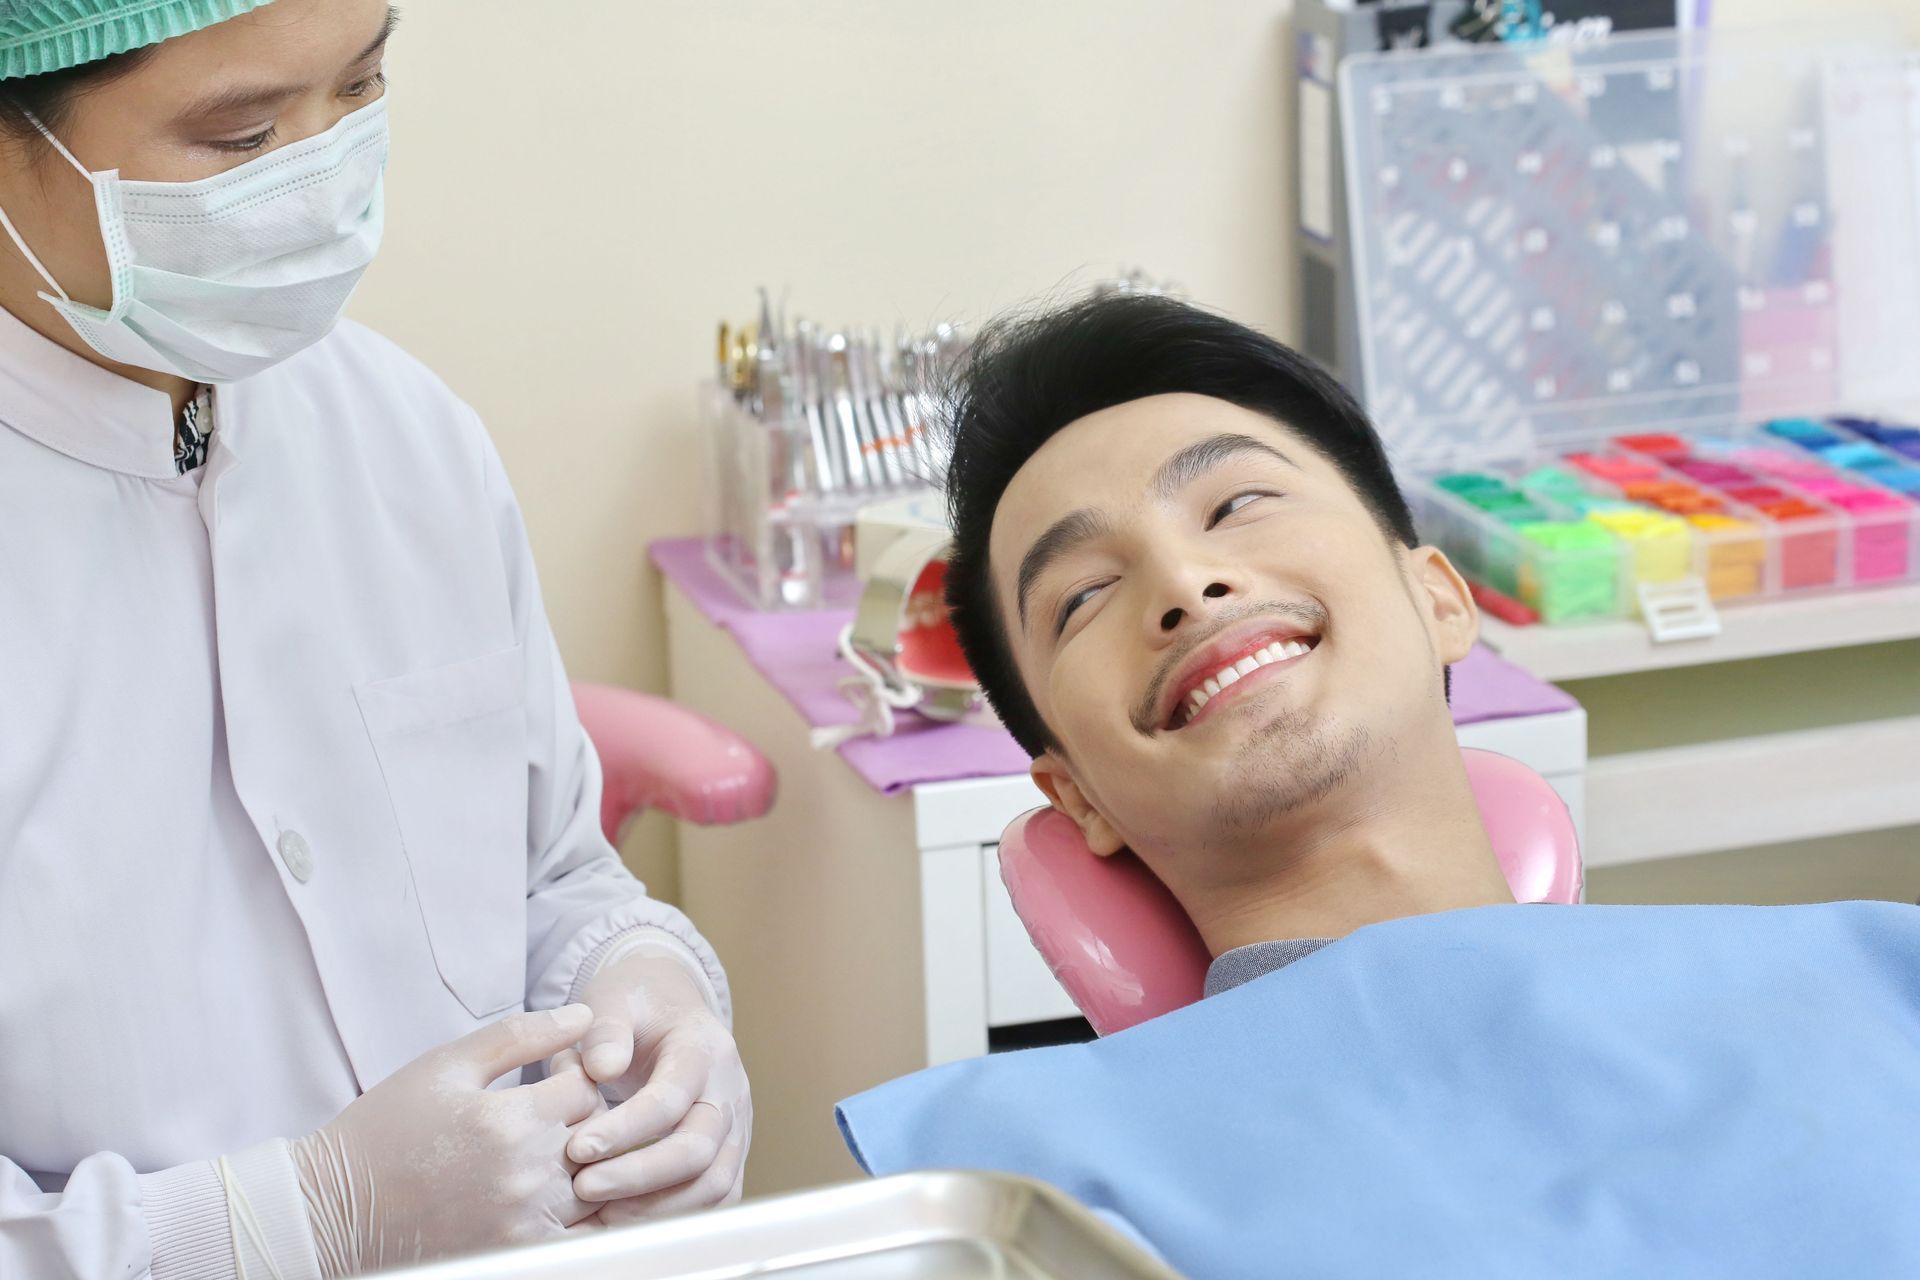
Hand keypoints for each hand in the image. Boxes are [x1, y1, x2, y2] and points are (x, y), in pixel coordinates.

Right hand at [290, 1005, 603, 1275]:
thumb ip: (521, 1036)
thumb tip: (583, 1015)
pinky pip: (583, 1236)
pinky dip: (584, 1215)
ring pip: (597, 1185)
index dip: (577, 1075)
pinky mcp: (517, 1253)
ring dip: (588, 1165)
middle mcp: (524, 1173)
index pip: (588, 1087)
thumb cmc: (387, 1127)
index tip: (553, 1079)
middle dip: (587, 1117)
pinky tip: (557, 1195)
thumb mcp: (447, 1066)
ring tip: (551, 1151)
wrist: (335, 1205)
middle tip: (556, 1114)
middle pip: (599, 1135)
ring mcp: (523, 1221)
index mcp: (509, 1119)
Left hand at [561, 950, 751, 1224]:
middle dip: (639, 1176)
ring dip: (656, 1207)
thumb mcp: (615, 1002)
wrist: (670, 1010)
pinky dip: (674, 1216)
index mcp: (704, 1049)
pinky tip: (626, 1219)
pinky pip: (714, 1198)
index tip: (577, 1148)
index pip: (672, 1098)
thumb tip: (602, 1067)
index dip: (626, 1129)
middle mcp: (730, 1091)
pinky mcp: (729, 1155)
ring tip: (600, 1213)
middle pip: (699, 1149)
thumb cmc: (637, 1009)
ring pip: (713, 1184)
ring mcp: (735, 1127)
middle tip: (583, 1187)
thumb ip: (606, 1031)